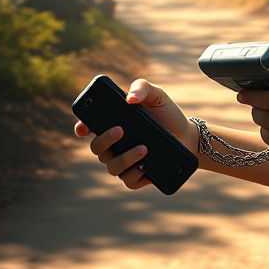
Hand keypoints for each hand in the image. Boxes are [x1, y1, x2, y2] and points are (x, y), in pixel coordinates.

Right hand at [73, 79, 196, 189]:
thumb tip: (129, 98)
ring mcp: (124, 162)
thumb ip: (142, 87)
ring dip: (124, 158)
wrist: (187, 135)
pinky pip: (129, 181)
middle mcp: (115, 145)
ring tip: (143, 148)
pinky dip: (135, 174)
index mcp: (113, 123)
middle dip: (105, 139)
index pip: (89, 127)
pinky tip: (145, 165)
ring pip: (112, 167)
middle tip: (120, 129)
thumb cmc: (166, 113)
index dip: (81, 127)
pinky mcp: (138, 177)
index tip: (83, 127)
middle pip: (97, 148)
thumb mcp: (156, 95)